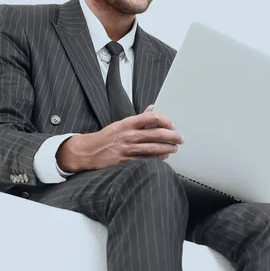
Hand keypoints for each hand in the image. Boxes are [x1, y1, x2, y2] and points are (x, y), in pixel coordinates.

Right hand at [56, 105, 183, 172]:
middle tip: (179, 138)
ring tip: (174, 148)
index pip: (151, 118)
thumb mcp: (121, 123)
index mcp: (128, 123)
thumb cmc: (107, 137)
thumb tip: (152, 108)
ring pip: (153, 148)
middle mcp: (129, 135)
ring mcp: (128, 149)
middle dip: (172, 136)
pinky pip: (146, 160)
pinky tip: (163, 157)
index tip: (172, 125)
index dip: (165, 121)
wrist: (89, 151)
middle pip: (156, 134)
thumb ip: (139, 118)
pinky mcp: (126, 161)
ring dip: (167, 148)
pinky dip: (157, 159)